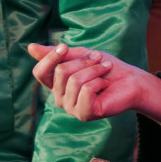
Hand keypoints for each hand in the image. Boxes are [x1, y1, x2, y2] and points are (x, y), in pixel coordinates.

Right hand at [26, 43, 160, 131]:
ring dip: (94, 70)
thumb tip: (30, 47)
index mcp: (56, 84)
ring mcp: (71, 108)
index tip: (65, 46)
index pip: (40, 72)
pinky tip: (105, 86)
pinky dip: (99, 82)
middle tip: (99, 59)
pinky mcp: (85, 114)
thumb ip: (55, 53)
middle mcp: (60, 98)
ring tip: (105, 71)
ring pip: (74, 80)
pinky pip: (86, 91)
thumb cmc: (105, 68)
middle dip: (83, 61)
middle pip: (61, 71)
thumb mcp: (79, 55)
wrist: (131, 80)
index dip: (50, 57)